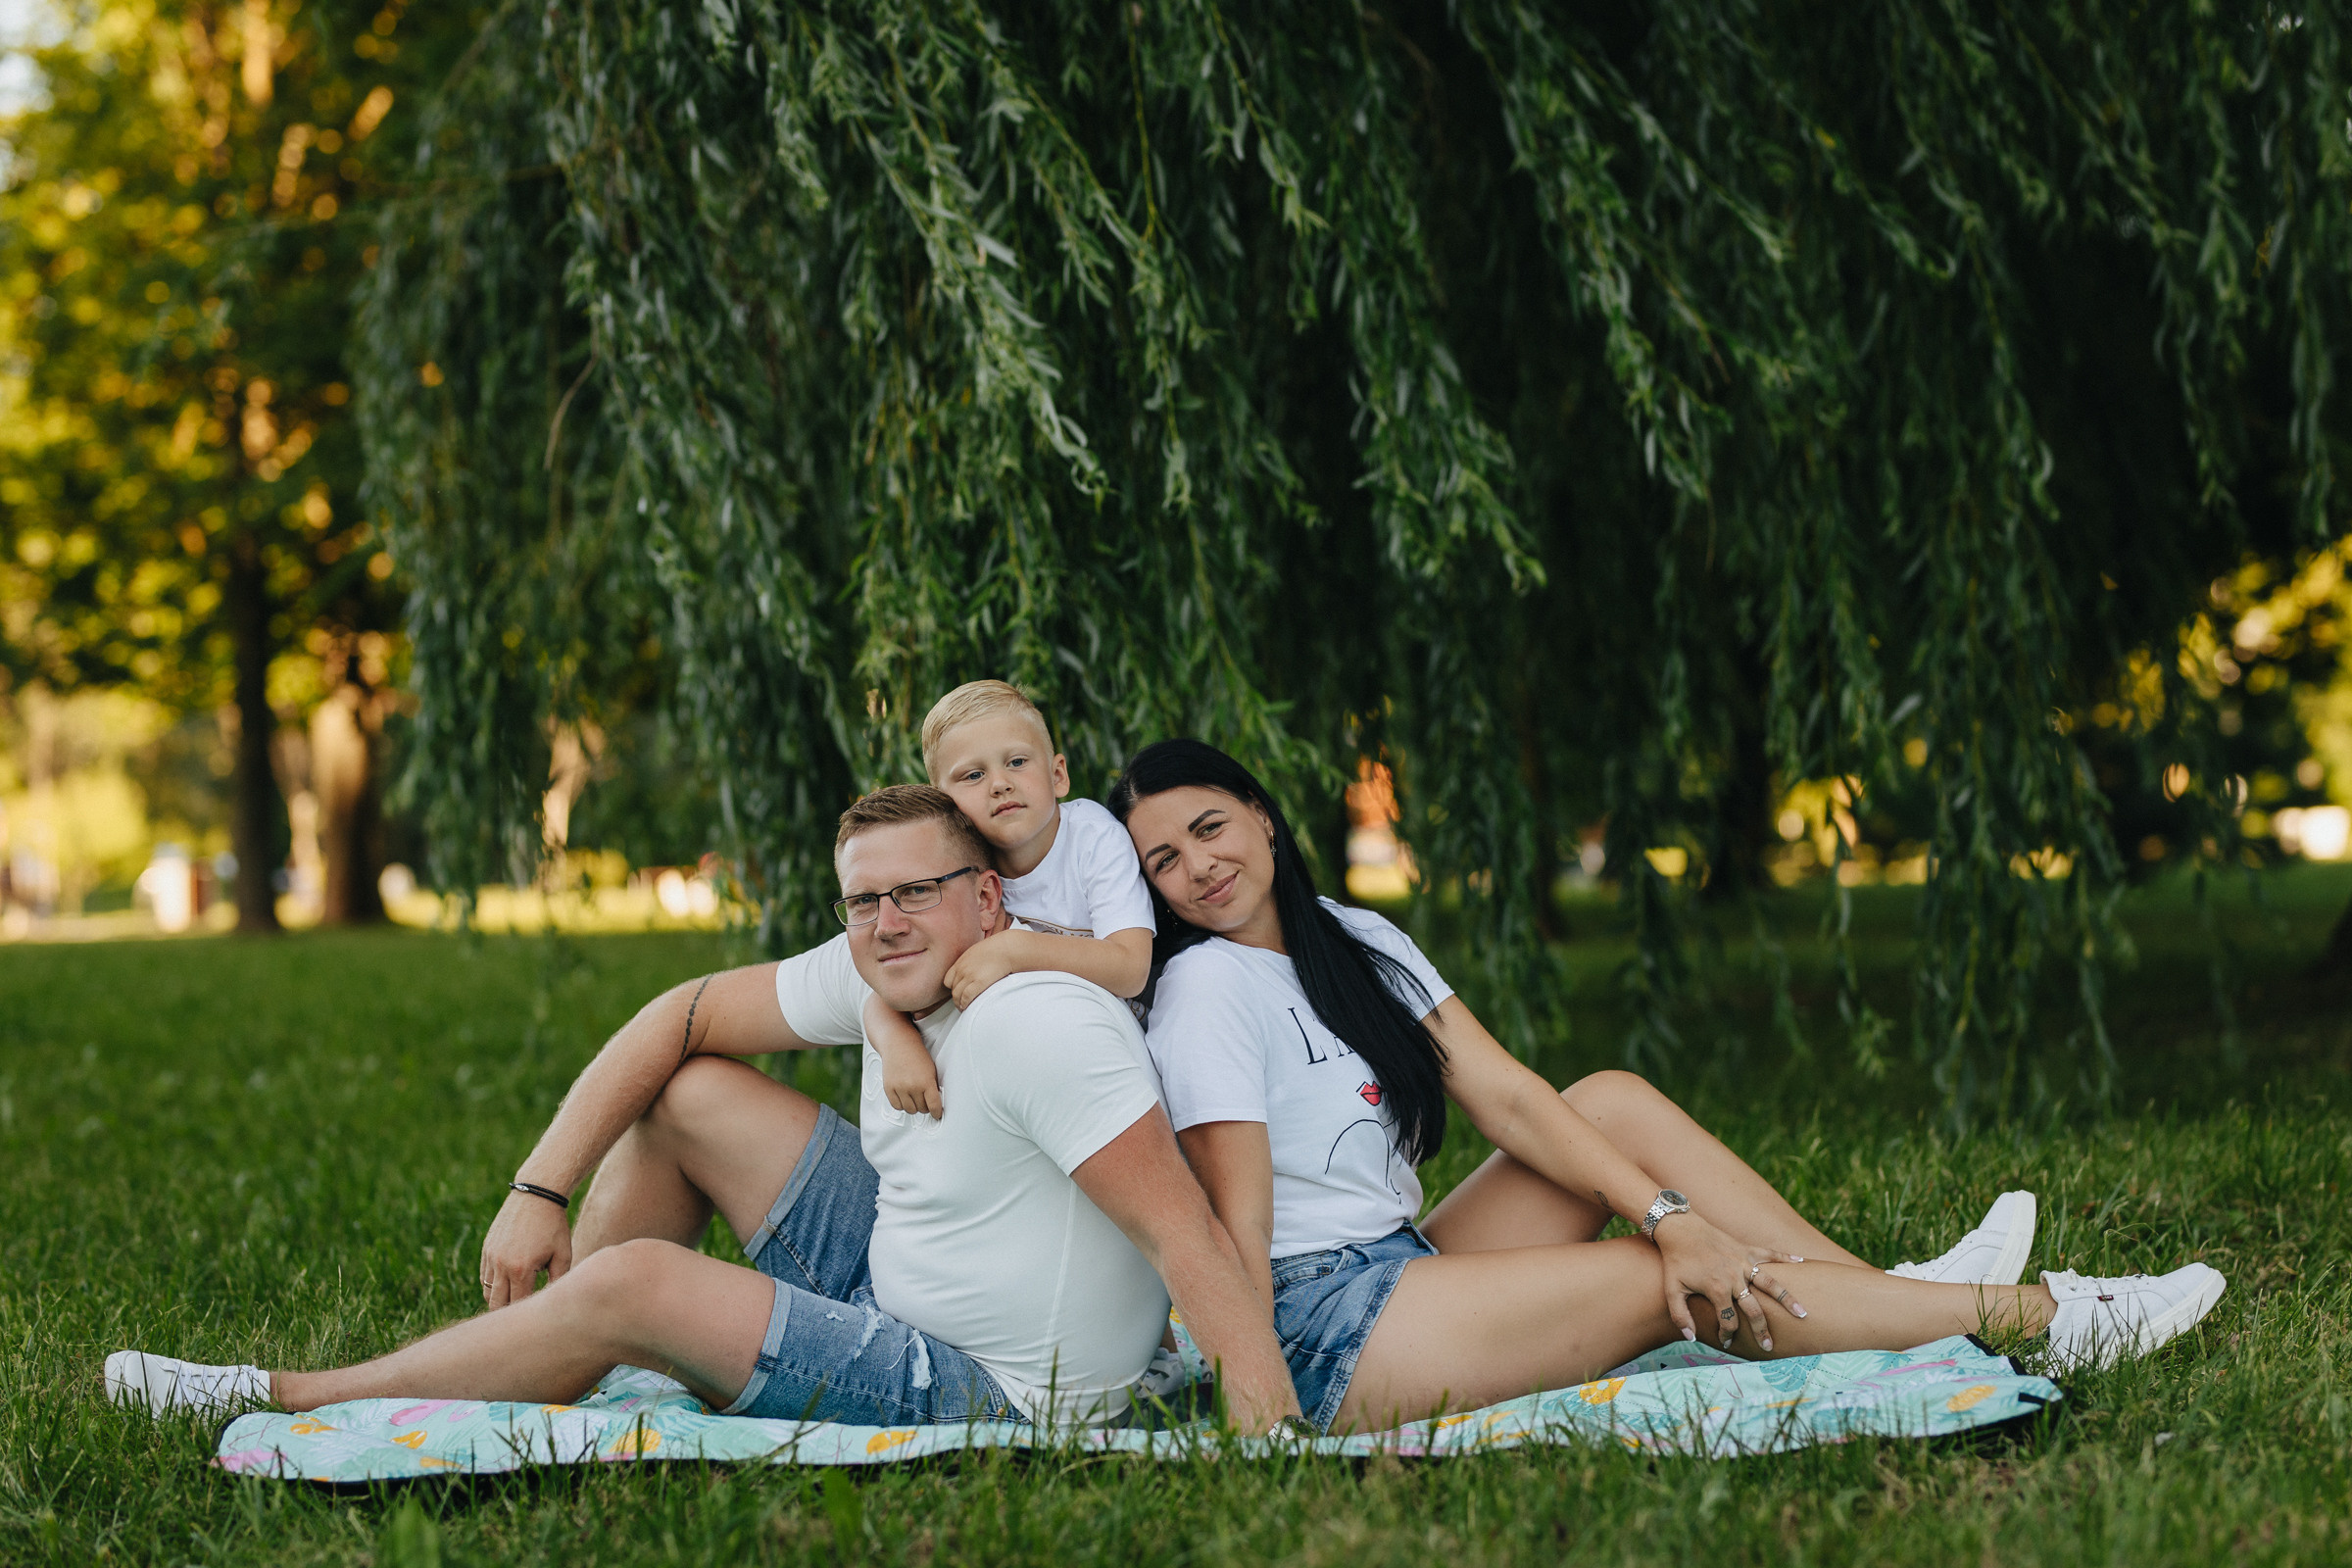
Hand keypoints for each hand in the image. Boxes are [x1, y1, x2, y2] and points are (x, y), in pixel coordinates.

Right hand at [480, 1188, 573, 1308]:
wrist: (537, 1194)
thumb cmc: (555, 1226)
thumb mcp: (563, 1255)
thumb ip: (557, 1282)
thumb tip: (553, 1304)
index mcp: (521, 1270)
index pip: (517, 1305)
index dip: (525, 1314)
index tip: (535, 1318)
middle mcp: (501, 1265)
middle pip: (496, 1304)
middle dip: (509, 1312)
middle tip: (522, 1316)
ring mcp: (491, 1256)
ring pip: (488, 1292)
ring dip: (500, 1298)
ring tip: (517, 1299)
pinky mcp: (486, 1248)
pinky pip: (485, 1276)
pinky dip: (494, 1284)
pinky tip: (510, 1283)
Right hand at [883, 1058, 943, 1118]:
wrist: (898, 1043)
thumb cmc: (917, 1055)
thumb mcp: (931, 1069)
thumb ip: (933, 1086)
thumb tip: (935, 1103)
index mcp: (926, 1081)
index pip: (934, 1106)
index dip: (936, 1113)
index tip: (937, 1114)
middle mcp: (912, 1086)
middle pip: (922, 1109)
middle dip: (925, 1106)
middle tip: (925, 1101)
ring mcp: (899, 1088)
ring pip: (909, 1110)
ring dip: (914, 1107)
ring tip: (915, 1099)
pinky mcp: (888, 1088)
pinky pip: (896, 1106)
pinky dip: (902, 1105)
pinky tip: (905, 1098)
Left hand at [943, 930, 1029, 1010]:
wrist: (1006, 949)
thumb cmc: (996, 949)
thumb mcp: (977, 952)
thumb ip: (970, 962)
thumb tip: (973, 970)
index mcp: (960, 962)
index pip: (948, 980)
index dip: (953, 988)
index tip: (958, 992)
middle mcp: (962, 969)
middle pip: (953, 989)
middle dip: (956, 998)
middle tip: (961, 1004)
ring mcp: (969, 976)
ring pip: (957, 995)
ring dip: (959, 1003)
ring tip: (964, 1008)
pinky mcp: (979, 982)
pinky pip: (966, 997)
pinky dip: (965, 1003)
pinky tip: (968, 1006)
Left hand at [1651, 1213, 1806, 1351]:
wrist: (1680, 1229)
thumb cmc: (1676, 1260)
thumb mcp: (1671, 1290)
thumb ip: (1679, 1315)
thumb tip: (1690, 1337)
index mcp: (1717, 1289)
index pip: (1728, 1320)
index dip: (1727, 1334)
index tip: (1726, 1341)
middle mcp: (1734, 1277)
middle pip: (1754, 1309)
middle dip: (1762, 1330)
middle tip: (1769, 1346)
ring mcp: (1742, 1262)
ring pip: (1770, 1284)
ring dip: (1787, 1299)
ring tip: (1802, 1313)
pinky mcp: (1746, 1248)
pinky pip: (1769, 1253)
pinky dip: (1786, 1257)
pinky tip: (1801, 1262)